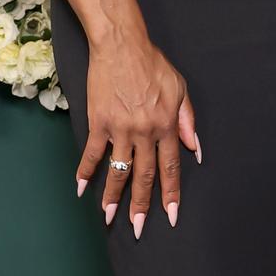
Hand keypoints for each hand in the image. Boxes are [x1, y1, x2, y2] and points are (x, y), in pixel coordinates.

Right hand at [76, 32, 199, 235]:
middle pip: (145, 176)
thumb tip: (195, 149)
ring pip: (118, 170)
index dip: (171, 193)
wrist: (121, 45)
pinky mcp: (99, 122)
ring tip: (108, 218)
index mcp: (166, 125)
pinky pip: (93, 152)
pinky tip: (81, 188)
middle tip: (138, 229)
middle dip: (142, 205)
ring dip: (113, 196)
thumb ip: (188, 120)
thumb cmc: (152, 64)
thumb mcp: (180, 88)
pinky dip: (86, 171)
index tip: (171, 216)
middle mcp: (145, 132)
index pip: (171, 167)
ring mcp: (120, 129)